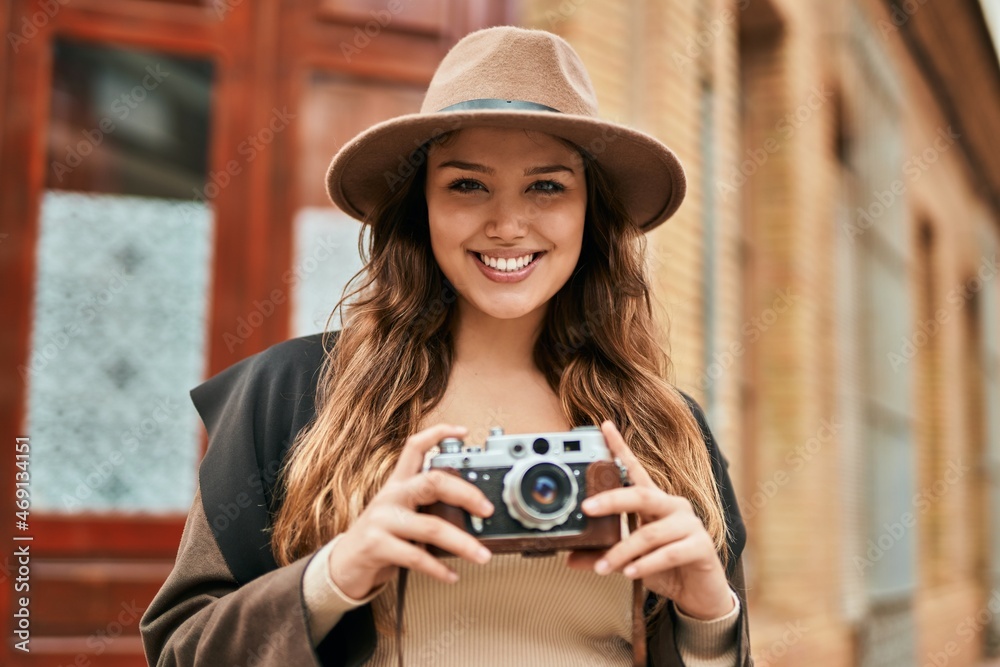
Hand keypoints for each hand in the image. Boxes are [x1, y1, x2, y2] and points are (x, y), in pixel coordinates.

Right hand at [326, 423, 494, 598]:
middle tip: (487, 509)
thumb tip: (470, 515)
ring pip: (431, 526)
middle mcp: (390, 496)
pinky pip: (416, 557)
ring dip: (462, 543)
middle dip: (466, 494)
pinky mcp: (376, 545)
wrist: (343, 566)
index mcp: (397, 484)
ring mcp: (382, 520)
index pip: (415, 447)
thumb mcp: (400, 515)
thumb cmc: (379, 538)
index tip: (463, 432)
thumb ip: (425, 508)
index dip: (438, 434)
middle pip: (432, 482)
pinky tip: (452, 575)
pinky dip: (438, 569)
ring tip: (481, 554)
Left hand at [565, 421, 733, 619]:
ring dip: (623, 551)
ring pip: (650, 533)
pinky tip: (631, 572)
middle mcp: (673, 506)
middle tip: (587, 508)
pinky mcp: (701, 546)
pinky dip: (647, 564)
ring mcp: (690, 525)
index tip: (603, 426)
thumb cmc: (665, 568)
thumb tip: (570, 559)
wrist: (699, 594)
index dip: (620, 447)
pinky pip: (669, 553)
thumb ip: (604, 555)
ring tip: (604, 566)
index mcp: (655, 502)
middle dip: (611, 500)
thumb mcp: (630, 560)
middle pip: (641, 495)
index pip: (636, 470)